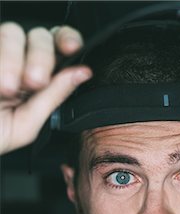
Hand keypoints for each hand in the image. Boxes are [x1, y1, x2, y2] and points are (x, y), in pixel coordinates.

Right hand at [0, 22, 91, 154]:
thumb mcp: (26, 124)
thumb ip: (53, 97)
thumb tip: (82, 73)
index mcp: (37, 79)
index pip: (59, 48)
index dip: (68, 40)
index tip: (72, 48)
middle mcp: (18, 62)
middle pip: (40, 36)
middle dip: (42, 57)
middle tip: (34, 82)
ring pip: (13, 32)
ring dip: (14, 59)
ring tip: (7, 88)